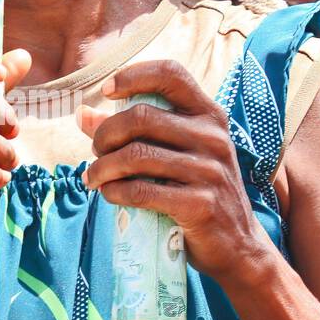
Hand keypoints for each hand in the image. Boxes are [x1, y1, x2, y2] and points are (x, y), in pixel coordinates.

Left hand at [76, 58, 267, 281]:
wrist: (237, 245)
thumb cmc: (198, 193)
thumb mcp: (176, 155)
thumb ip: (132, 132)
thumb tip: (82, 113)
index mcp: (209, 116)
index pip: (171, 74)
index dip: (133, 76)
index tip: (107, 92)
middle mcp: (213, 137)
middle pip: (141, 117)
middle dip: (105, 134)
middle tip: (96, 151)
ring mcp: (209, 170)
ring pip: (135, 156)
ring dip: (102, 168)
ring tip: (93, 178)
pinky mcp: (200, 204)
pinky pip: (141, 191)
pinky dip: (114, 192)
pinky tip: (109, 194)